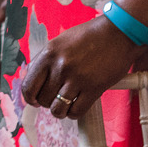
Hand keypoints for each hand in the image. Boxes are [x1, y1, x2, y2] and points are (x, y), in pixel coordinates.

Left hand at [20, 15, 147, 120]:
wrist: (118, 33)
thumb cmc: (90, 36)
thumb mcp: (61, 42)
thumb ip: (47, 60)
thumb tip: (36, 79)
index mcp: (49, 53)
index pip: (28, 85)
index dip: (30, 97)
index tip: (35, 100)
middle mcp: (60, 66)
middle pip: (43, 99)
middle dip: (48, 103)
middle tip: (56, 99)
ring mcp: (77, 78)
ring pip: (58, 108)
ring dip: (61, 110)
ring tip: (66, 105)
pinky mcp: (94, 88)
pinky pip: (77, 111)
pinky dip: (75, 113)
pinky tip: (78, 105)